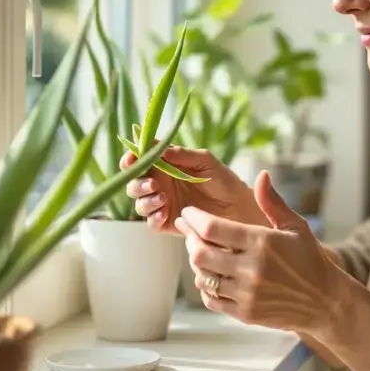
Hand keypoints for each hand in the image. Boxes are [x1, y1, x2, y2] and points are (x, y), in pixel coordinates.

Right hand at [121, 146, 263, 233]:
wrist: (238, 207)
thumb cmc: (223, 179)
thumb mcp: (204, 161)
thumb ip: (181, 155)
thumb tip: (158, 148)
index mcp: (165, 166)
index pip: (140, 161)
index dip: (130, 159)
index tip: (130, 160)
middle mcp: (159, 185)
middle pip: (133, 183)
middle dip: (137, 183)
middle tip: (153, 184)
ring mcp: (162, 204)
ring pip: (139, 203)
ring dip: (145, 200)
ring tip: (163, 198)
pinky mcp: (167, 222)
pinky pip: (151, 222)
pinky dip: (153, 217)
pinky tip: (164, 213)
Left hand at [176, 170, 342, 334]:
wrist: (326, 302)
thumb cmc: (310, 260)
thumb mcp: (296, 226)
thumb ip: (272, 202)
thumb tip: (261, 175)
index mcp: (262, 242)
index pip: (213, 228)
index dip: (194, 219)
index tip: (188, 213)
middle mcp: (252, 269)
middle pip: (200, 253)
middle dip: (189, 239)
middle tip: (189, 230)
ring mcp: (247, 294)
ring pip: (201, 277)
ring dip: (196, 262)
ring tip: (201, 251)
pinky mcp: (245, 314)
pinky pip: (210, 299)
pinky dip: (205, 286)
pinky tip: (211, 275)